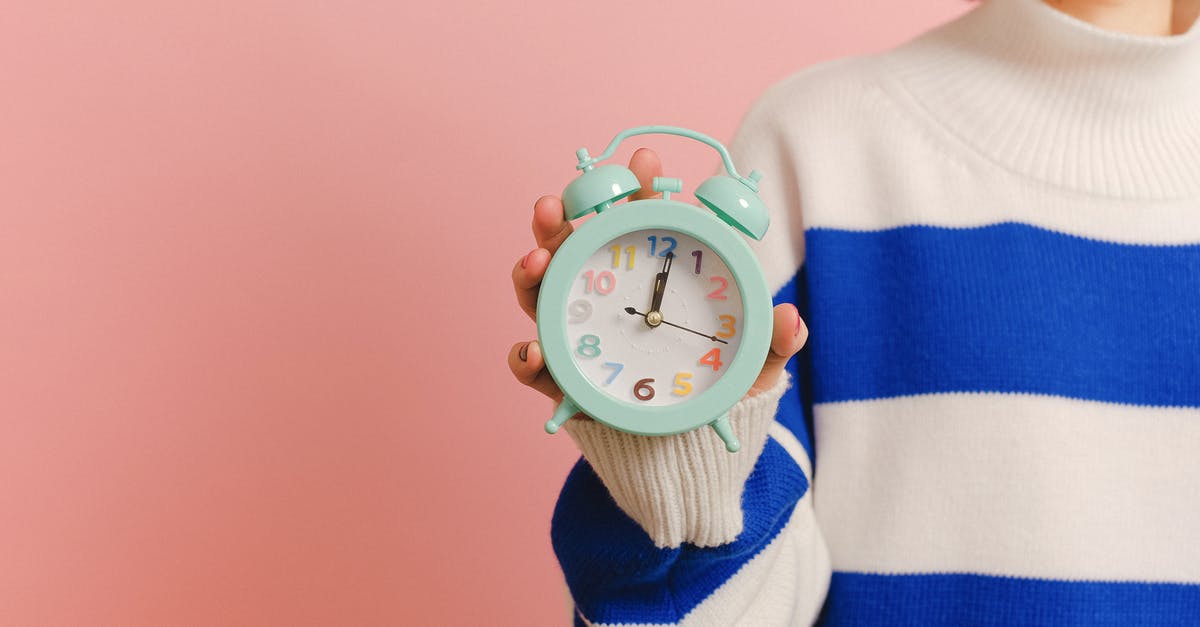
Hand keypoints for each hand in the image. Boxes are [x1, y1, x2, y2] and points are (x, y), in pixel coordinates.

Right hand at [507, 148, 808, 404]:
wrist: (688, 453)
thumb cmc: (715, 392)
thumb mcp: (752, 366)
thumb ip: (773, 343)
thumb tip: (791, 318)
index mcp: (648, 279)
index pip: (636, 224)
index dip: (636, 189)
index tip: (644, 160)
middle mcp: (604, 299)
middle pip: (573, 249)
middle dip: (559, 219)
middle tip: (556, 203)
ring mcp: (578, 337)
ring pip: (542, 294)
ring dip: (530, 271)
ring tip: (535, 260)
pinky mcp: (563, 382)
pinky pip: (536, 367)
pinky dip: (526, 358)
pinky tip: (534, 352)